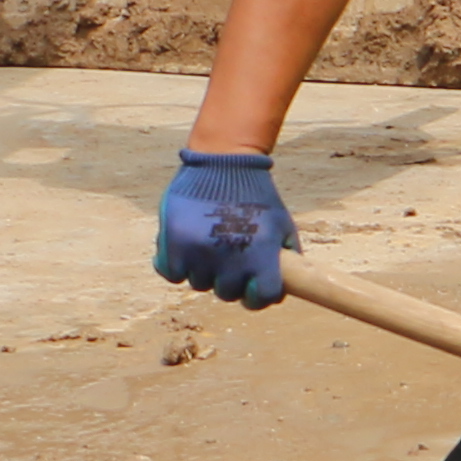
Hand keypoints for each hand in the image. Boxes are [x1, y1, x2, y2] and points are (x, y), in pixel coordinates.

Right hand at [152, 148, 295, 306]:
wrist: (223, 162)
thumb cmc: (256, 194)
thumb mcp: (282, 222)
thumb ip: (286, 255)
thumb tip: (287, 283)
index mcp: (261, 255)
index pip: (263, 298)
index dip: (258, 297)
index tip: (252, 288)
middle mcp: (230, 259)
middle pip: (226, 293)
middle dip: (229, 280)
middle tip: (229, 258)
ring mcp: (200, 253)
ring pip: (199, 283)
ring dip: (204, 270)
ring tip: (209, 243)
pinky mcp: (174, 244)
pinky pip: (172, 273)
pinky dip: (177, 264)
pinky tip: (186, 247)